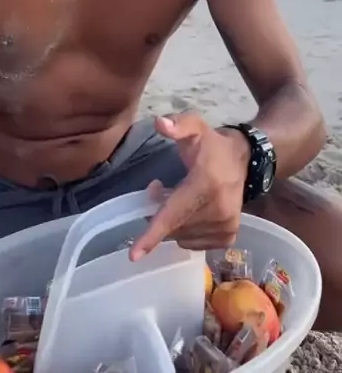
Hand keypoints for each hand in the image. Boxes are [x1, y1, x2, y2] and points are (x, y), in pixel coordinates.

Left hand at [130, 114, 249, 258]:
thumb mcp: (195, 127)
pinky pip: (194, 243)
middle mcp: (219, 210)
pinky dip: (185, 231)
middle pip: (174, 226)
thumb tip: (160, 123)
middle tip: (160, 188)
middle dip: (158, 212)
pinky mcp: (228, 237)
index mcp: (206, 185)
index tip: (134, 255)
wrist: (244, 160)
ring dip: (173, 222)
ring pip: (182, 237)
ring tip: (179, 198)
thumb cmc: (212, 145)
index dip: (152, 234)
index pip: (174, 213)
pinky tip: (191, 212)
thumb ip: (178, 125)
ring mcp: (226, 227)